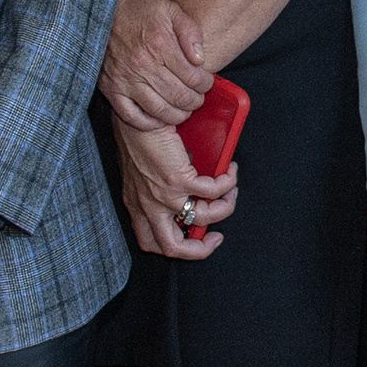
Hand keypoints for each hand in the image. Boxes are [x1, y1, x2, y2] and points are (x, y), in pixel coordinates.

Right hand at [100, 0, 212, 128]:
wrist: (105, 12)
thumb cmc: (141, 11)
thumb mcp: (171, 10)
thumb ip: (190, 33)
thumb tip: (200, 60)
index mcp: (161, 46)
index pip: (192, 77)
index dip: (205, 84)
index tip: (207, 83)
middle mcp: (143, 66)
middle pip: (178, 96)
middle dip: (195, 101)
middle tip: (198, 99)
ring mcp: (125, 80)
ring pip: (158, 110)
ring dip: (177, 115)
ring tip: (184, 110)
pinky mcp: (111, 89)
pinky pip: (131, 115)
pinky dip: (148, 123)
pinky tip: (159, 119)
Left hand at [113, 117, 236, 260]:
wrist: (135, 116)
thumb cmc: (136, 135)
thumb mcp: (143, 171)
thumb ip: (159, 186)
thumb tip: (189, 186)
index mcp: (138, 206)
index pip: (152, 242)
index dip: (177, 248)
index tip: (196, 237)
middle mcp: (149, 206)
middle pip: (173, 248)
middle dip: (200, 249)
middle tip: (215, 236)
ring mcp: (163, 195)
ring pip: (202, 219)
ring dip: (224, 207)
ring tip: (230, 192)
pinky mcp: (177, 179)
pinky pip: (212, 190)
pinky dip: (226, 183)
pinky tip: (229, 172)